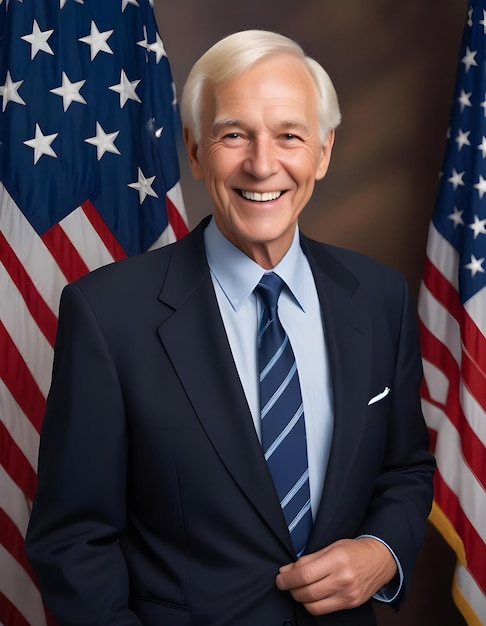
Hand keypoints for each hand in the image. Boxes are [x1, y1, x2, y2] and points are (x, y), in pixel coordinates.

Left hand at [275, 537, 396, 614]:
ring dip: (300, 598)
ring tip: (298, 589)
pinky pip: (324, 610)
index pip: (305, 574)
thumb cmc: (354, 550)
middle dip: (291, 588)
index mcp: (337, 559)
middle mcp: (343, 579)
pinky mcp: (350, 604)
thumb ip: (309, 559)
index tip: (280, 577)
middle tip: (285, 583)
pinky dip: (312, 604)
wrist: (380, 559)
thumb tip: (288, 570)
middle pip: (307, 591)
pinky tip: (310, 596)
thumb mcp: (331, 546)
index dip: (288, 578)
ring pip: (313, 605)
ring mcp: (347, 594)